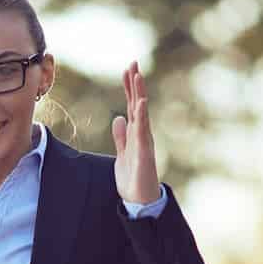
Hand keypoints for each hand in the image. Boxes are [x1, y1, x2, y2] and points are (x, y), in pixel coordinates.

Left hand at [111, 62, 159, 204]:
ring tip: (137, 75)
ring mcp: (144, 142)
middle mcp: (142, 134)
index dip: (129, 89)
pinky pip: (142, 131)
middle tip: (133, 63)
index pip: (131, 106)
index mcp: (135, 134)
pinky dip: (141, 116)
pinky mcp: (143, 152)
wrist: (140, 201)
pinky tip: (139, 102)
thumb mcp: (123, 154)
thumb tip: (118, 119)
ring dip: (139, 94)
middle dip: (135, 84)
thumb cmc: (133, 179)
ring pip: (141, 113)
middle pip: (137, 104)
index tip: (127, 70)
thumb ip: (121, 137)